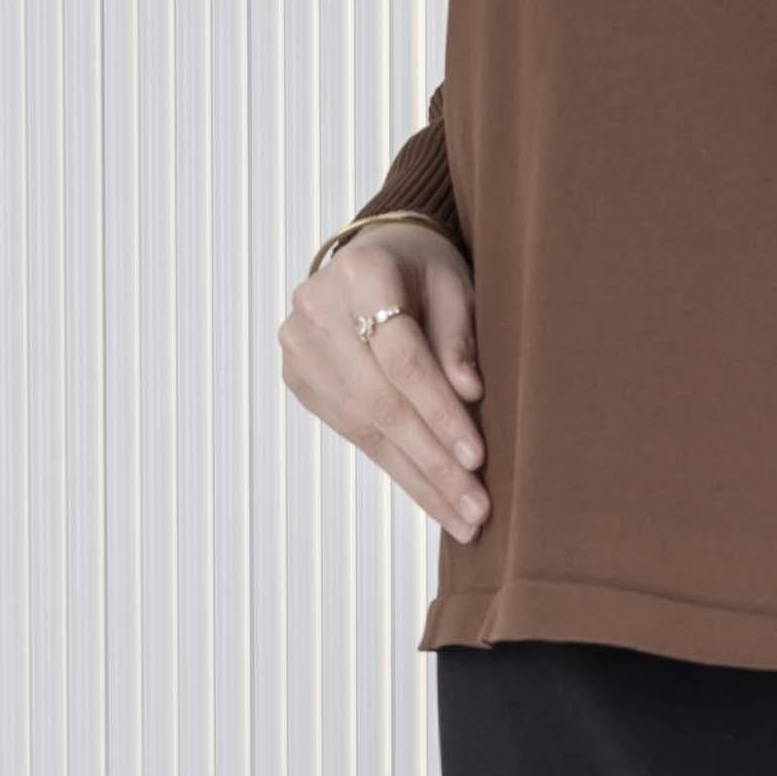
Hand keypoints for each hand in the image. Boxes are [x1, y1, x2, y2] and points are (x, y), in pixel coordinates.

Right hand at [278, 224, 485, 541]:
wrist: (373, 257)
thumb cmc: (423, 269)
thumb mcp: (455, 286)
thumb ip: (458, 337)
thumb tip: (468, 394)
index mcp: (360, 273)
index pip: (403, 359)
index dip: (440, 412)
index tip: (476, 458)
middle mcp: (318, 310)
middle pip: (381, 402)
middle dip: (433, 463)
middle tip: (475, 509)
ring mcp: (300, 347)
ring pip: (366, 428)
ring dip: (419, 479)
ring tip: (462, 518)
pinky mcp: (300, 378)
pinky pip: (353, 433)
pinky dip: (396, 467)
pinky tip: (431, 496)